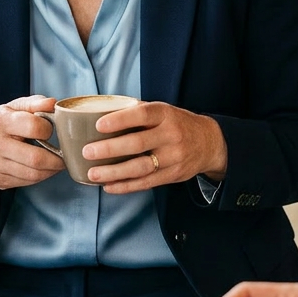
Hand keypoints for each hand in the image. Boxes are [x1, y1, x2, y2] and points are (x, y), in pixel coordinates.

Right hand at [0, 95, 64, 192]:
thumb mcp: (12, 107)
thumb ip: (34, 103)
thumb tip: (53, 103)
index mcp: (0, 121)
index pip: (34, 127)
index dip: (49, 130)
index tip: (50, 131)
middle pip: (35, 158)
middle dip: (56, 160)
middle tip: (64, 156)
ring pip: (33, 174)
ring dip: (50, 171)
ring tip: (56, 164)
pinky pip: (26, 183)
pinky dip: (39, 177)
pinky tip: (42, 170)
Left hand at [82, 101, 226, 193]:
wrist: (209, 143)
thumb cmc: (176, 123)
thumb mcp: (163, 110)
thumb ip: (137, 111)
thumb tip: (102, 112)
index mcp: (165, 114)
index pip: (141, 114)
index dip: (120, 120)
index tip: (98, 125)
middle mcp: (170, 135)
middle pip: (137, 144)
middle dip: (109, 149)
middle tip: (88, 152)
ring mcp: (173, 157)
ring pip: (140, 167)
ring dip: (114, 173)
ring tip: (92, 174)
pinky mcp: (172, 175)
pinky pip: (146, 183)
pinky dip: (125, 186)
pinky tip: (109, 186)